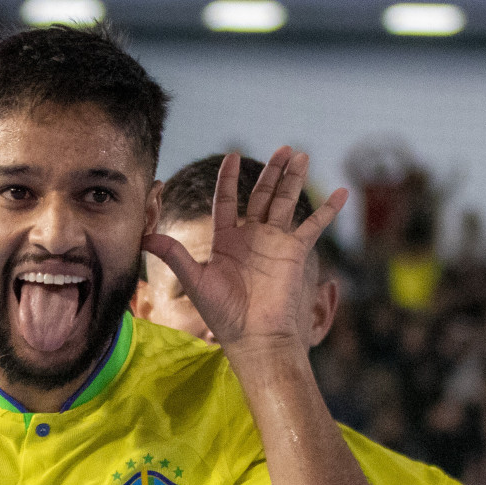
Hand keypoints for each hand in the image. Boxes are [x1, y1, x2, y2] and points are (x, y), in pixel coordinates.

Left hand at [141, 147, 345, 357]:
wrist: (254, 336)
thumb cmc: (223, 314)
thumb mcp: (195, 281)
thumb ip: (173, 255)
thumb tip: (143, 238)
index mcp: (226, 240)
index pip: (228, 200)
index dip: (229, 178)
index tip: (232, 155)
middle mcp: (252, 237)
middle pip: (263, 194)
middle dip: (273, 171)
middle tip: (285, 148)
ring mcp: (275, 243)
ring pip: (286, 202)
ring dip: (295, 178)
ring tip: (302, 155)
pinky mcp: (294, 252)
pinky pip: (314, 226)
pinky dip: (328, 210)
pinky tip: (343, 193)